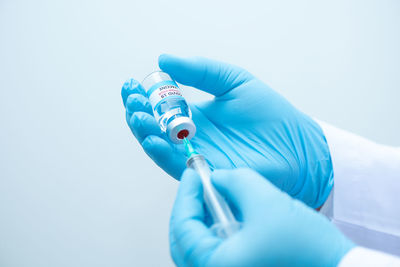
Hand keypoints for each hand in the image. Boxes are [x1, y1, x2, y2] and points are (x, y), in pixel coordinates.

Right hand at [121, 55, 331, 207]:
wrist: (296, 144)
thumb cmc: (270, 113)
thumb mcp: (234, 81)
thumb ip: (201, 71)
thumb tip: (164, 60)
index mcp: (196, 114)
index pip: (161, 106)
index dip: (144, 96)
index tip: (134, 83)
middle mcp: (191, 136)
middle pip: (154, 126)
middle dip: (138, 112)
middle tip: (133, 98)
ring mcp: (196, 154)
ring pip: (160, 145)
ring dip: (144, 131)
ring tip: (138, 115)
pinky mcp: (204, 171)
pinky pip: (176, 164)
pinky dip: (161, 153)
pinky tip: (152, 139)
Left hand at [170, 168, 353, 266]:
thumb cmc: (309, 249)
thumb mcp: (267, 201)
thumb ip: (235, 180)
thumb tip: (217, 176)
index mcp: (215, 266)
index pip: (182, 227)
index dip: (185, 195)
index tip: (192, 174)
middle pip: (184, 239)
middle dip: (189, 208)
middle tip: (198, 184)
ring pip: (199, 245)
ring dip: (202, 217)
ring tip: (213, 193)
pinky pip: (216, 250)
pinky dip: (216, 229)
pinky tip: (228, 211)